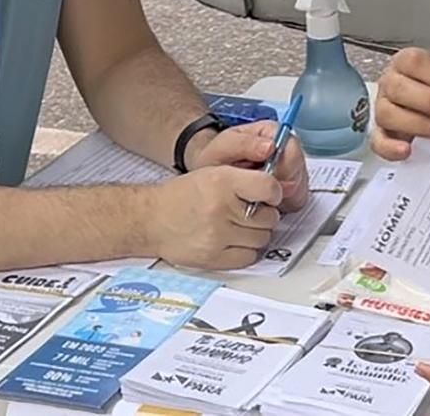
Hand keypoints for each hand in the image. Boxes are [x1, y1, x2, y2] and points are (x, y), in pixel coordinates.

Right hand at [147, 165, 284, 269]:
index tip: (271, 195)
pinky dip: (246, 251)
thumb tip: (278, 189)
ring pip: (262, 238)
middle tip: (249, 212)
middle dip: (264, 214)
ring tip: (238, 226)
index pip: (269, 187)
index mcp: (223, 181)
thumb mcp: (214, 172)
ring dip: (256, 233)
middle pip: (270, 217)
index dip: (274, 192)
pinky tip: (234, 241)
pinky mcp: (214, 258)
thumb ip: (246, 178)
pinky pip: (249, 257)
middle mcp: (221, 207)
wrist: (151, 219)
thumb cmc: (183, 195)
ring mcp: (218, 235)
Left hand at [188, 121, 309, 212]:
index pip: (292, 147)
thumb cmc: (217, 160)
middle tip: (262, 193)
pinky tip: (266, 204)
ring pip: (301, 185)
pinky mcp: (290, 188)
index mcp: (272, 132)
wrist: (210, 177)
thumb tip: (270, 146)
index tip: (270, 179)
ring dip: (283, 196)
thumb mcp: (223, 148)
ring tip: (259, 199)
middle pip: (300, 168)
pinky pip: (297, 199)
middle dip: (283, 185)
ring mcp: (289, 169)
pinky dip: (284, 205)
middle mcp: (285, 149)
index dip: (285, 166)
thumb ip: (245, 144)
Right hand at [373, 47, 429, 159]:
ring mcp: (384, 108)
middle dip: (429, 100)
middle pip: (398, 87)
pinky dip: (391, 147)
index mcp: (407, 63)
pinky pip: (378, 141)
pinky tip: (409, 150)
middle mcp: (391, 83)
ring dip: (417, 124)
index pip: (415, 62)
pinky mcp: (382, 134)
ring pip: (388, 114)